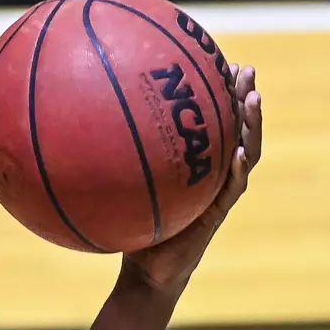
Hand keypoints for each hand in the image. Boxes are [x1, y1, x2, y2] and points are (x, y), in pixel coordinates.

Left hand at [116, 63, 262, 299]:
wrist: (145, 271)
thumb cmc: (131, 226)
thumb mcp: (119, 187)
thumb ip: (112, 159)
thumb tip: (76, 123)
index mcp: (196, 160)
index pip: (215, 119)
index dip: (221, 90)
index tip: (220, 59)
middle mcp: (213, 171)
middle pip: (237, 127)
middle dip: (244, 96)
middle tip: (245, 68)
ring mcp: (219, 192)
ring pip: (245, 152)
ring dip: (252, 125)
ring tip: (253, 98)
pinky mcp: (216, 214)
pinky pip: (233, 188)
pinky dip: (238, 170)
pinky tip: (239, 153)